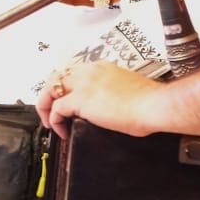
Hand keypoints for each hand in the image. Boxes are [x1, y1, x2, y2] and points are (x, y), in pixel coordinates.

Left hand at [36, 60, 164, 139]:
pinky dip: (54, 121)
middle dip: (49, 94)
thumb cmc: (148, 101)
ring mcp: (84, 84)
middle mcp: (89, 72)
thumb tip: (108, 106)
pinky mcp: (81, 99)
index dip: (65, 89)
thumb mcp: (125, 89)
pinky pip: (56, 108)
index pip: (72, 73)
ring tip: (51, 122)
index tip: (66, 102)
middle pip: (56, 77)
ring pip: (50, 88)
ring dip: (46, 106)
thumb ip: (110, 93)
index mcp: (100, 68)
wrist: (153, 105)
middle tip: (51, 111)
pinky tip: (61, 131)